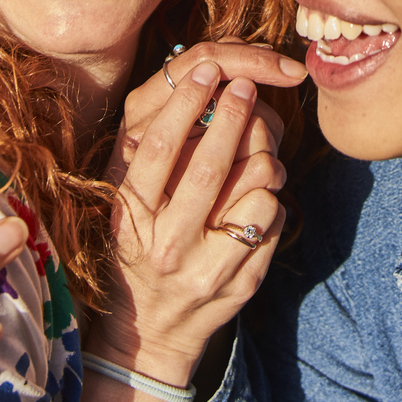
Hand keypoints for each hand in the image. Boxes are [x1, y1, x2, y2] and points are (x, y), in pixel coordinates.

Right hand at [92, 49, 300, 385]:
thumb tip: (191, 94)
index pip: (159, 147)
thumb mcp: (127, 209)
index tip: (207, 68)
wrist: (150, 332)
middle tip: (246, 87)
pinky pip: (274, 219)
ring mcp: (207, 268)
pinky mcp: (243, 283)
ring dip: (263, 160)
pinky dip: (272, 197)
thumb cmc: (137, 252)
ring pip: (255, 189)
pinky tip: (258, 198)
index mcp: (131, 218)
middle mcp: (166, 244)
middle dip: (233, 115)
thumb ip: (147, 161)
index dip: (186, 100)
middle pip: (210, 165)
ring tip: (255, 153)